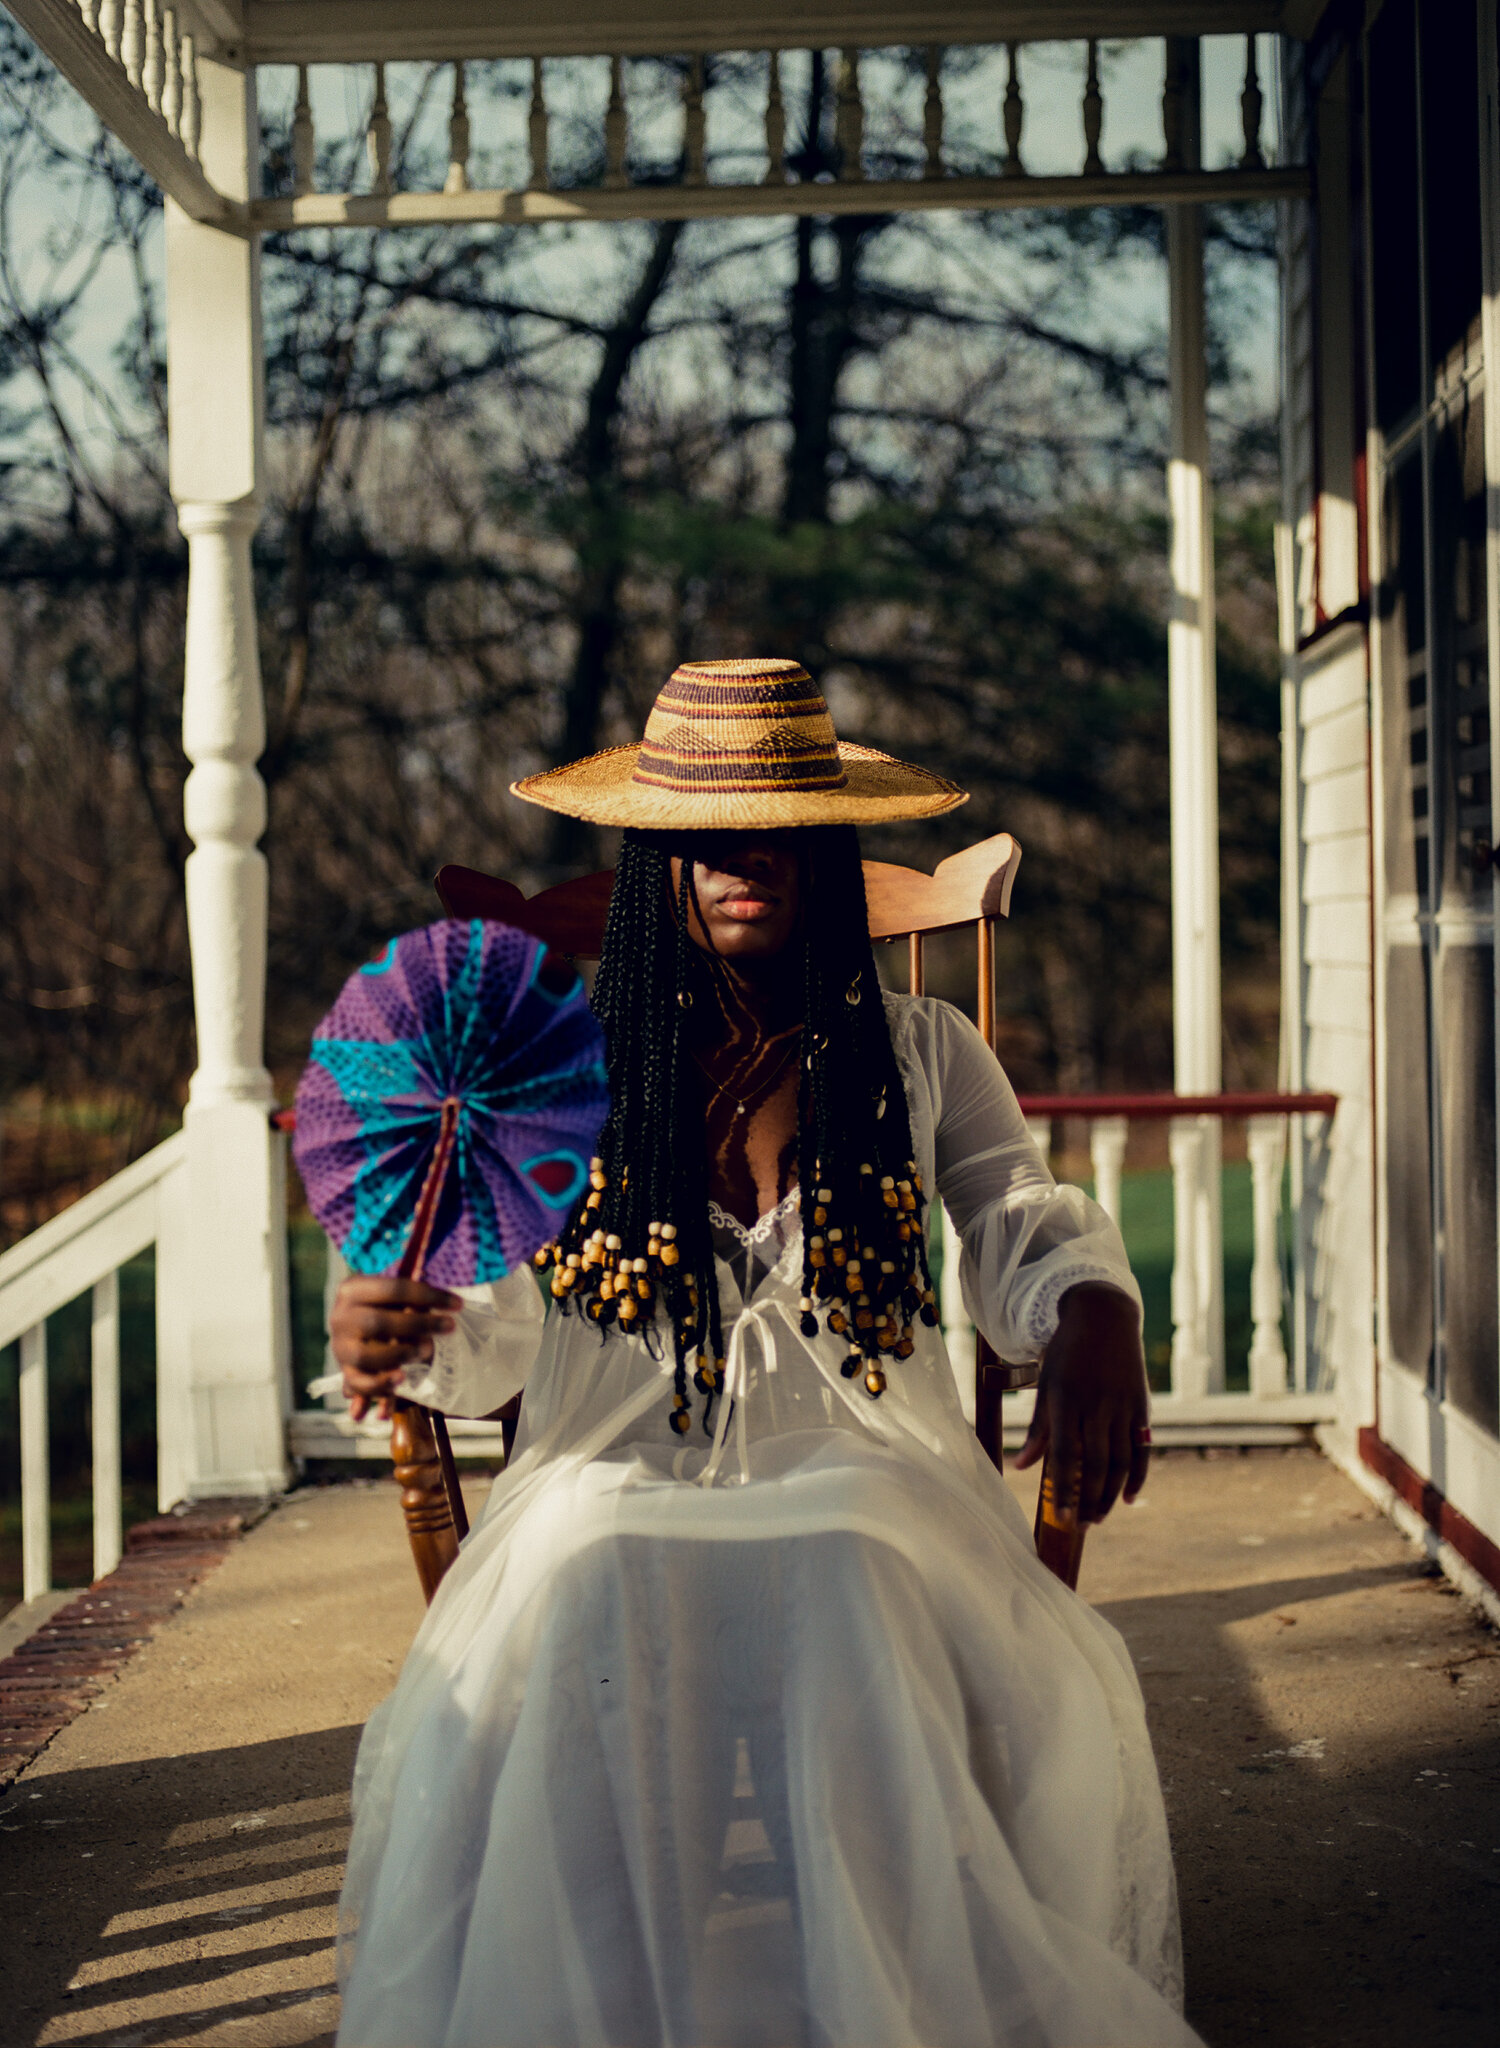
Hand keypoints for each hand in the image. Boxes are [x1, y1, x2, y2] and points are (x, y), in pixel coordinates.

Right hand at [329, 1275, 461, 1420]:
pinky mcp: (346, 1372)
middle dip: (419, 1324)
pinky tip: (402, 1378)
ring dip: (400, 1354)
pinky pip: (359, 1384)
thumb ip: (412, 1297)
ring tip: (425, 1350)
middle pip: (378, 1322)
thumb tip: (443, 1295)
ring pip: (367, 1356)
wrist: (357, 1329)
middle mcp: (341, 1318)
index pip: (393, 1289)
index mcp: (352, 1290)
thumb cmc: (384, 1307)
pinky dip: (380, 1385)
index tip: (458, 1304)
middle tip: (449, 1326)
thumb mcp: (394, 1296)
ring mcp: (340, 1347)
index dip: (429, 1295)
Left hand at [1012, 1283, 1148, 1526]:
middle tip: (1080, 1527)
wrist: (1104, 1318)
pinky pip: (1142, 1448)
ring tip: (1099, 1518)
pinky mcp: (1141, 1407)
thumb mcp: (1046, 1384)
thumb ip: (1038, 1428)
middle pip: (1095, 1464)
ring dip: (1111, 1495)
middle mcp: (1097, 1405)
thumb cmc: (1067, 1354)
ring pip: (1120, 1461)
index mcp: (1067, 1399)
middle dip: (1088, 1500)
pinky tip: (1129, 1498)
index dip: (1064, 1490)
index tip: (1061, 1518)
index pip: (1065, 1455)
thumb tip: (1022, 1468)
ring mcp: (1122, 1406)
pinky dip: (1138, 1476)